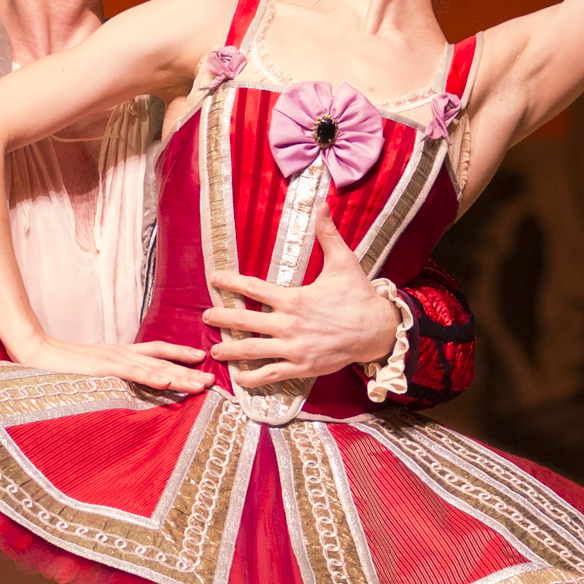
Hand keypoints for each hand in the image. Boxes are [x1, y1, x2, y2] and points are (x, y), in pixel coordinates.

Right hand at [14, 333, 209, 397]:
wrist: (34, 350)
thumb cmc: (59, 365)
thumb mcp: (91, 371)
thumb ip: (110, 376)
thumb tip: (125, 390)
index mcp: (119, 353)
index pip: (157, 351)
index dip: (180, 353)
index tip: (201, 358)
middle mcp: (121, 353)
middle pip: (162, 360)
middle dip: (188, 370)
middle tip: (212, 380)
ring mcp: (113, 359)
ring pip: (154, 367)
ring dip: (179, 376)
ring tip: (201, 384)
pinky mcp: (102, 368)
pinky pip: (132, 372)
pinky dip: (151, 376)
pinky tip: (168, 380)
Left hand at [205, 206, 397, 389]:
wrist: (378, 330)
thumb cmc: (359, 295)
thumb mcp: (344, 261)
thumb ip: (328, 234)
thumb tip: (322, 205)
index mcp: (294, 299)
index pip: (254, 288)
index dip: (231, 282)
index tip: (214, 278)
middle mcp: (289, 325)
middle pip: (244, 322)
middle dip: (221, 319)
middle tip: (205, 317)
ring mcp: (294, 349)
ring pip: (252, 351)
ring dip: (229, 351)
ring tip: (214, 350)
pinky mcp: (302, 367)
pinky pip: (271, 375)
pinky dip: (252, 378)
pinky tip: (239, 377)